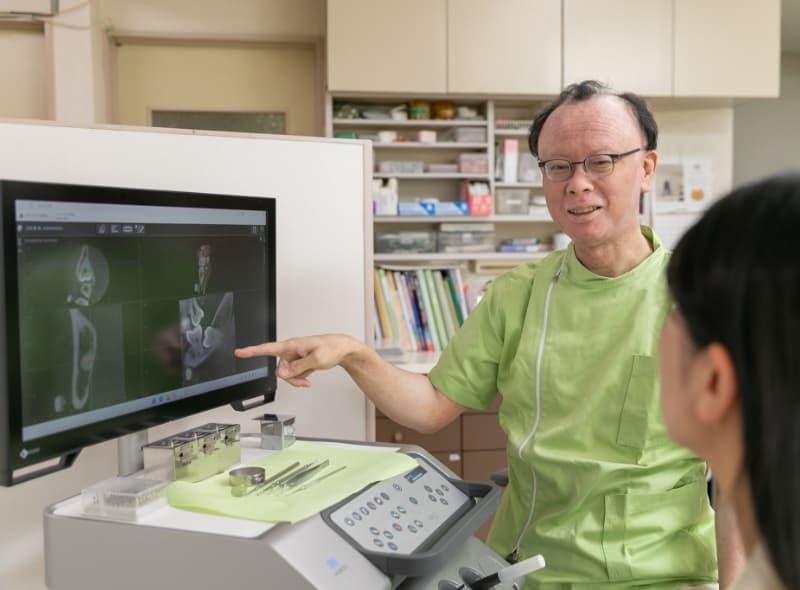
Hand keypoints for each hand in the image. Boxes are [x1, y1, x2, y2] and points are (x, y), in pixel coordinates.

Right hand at [234, 334, 359, 387]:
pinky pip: (294, 374)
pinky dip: (300, 379)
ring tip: (308, 379)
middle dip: (290, 377)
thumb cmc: (332, 348)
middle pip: (280, 369)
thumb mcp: (315, 360)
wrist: (343, 349)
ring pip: (287, 374)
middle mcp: (292, 350)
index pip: (268, 349)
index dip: (252, 351)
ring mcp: (296, 357)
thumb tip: (282, 374)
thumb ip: (297, 368)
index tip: (239, 352)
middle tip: (303, 379)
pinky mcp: (300, 362)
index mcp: (292, 345)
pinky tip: (309, 378)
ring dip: (296, 379)